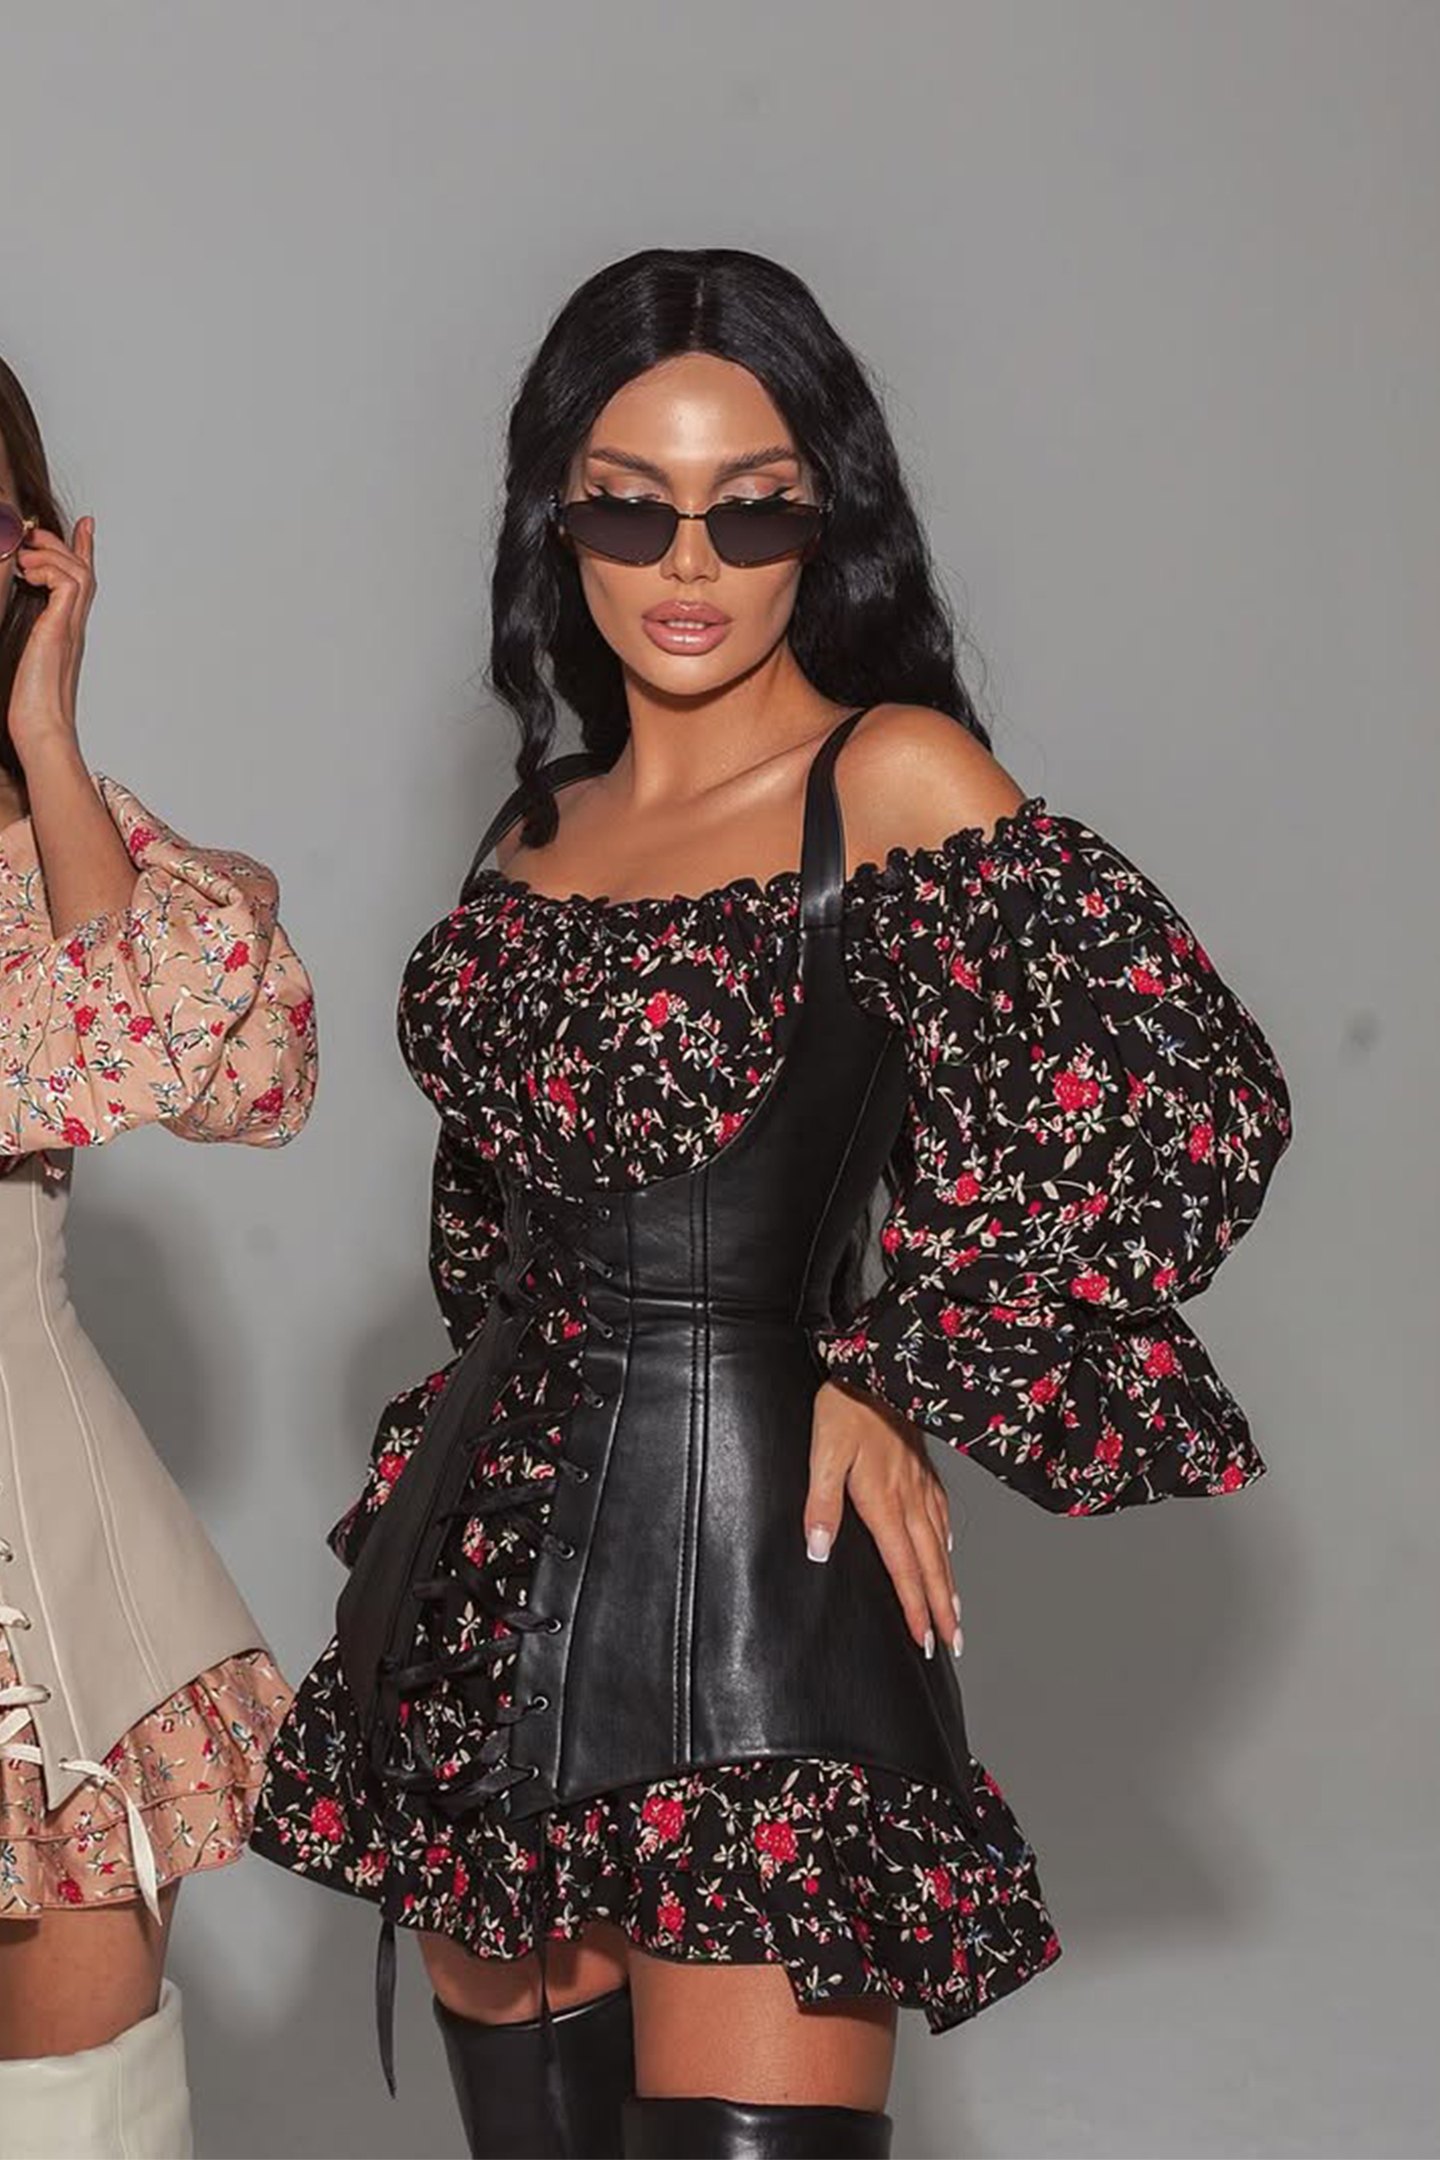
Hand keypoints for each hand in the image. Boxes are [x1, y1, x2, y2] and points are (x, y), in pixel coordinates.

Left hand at [7, 515, 96, 767]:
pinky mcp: (59, 628)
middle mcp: (73, 626)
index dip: (84, 550)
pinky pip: (65, 582)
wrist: (40, 728)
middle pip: (83, 570)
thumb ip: (30, 636)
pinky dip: (47, 569)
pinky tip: (28, 576)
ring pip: (77, 571)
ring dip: (50, 554)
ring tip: (25, 560)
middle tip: (33, 533)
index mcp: (66, 631)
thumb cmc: (31, 706)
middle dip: (61, 543)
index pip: (80, 584)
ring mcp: (69, 627)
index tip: (85, 524)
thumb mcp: (26, 658)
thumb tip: (19, 609)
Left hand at [804, 1377, 963, 1660]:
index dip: (913, 1606)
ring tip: (955, 1615)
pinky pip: (941, 1514)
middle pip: (929, 1564)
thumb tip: (819, 1551)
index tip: (924, 1640)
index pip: (902, 1566)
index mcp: (884, 1501)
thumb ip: (821, 1503)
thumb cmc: (845, 1407)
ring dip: (948, 1583)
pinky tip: (946, 1551)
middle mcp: (910, 1498)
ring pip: (939, 1545)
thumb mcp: (823, 1453)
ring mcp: (921, 1484)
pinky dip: (946, 1541)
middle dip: (940, 1608)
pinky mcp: (924, 1469)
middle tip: (952, 1643)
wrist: (879, 1366)